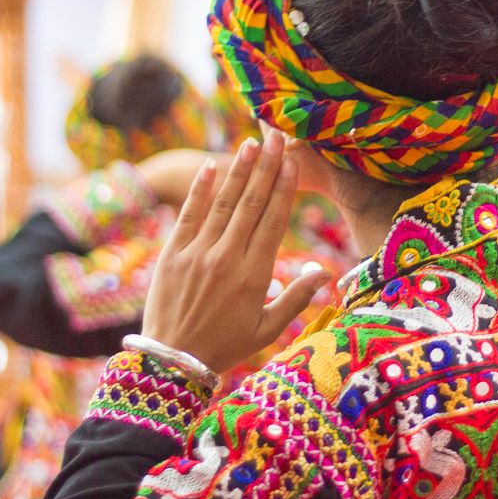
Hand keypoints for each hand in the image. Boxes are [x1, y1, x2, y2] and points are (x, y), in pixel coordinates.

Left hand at [140, 130, 330, 373]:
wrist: (172, 361)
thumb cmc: (225, 347)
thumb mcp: (267, 329)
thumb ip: (296, 298)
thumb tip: (325, 272)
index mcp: (254, 275)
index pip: (273, 221)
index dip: (284, 188)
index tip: (292, 162)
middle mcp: (227, 258)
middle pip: (252, 204)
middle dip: (266, 167)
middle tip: (276, 138)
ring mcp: (198, 254)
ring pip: (223, 203)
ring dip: (239, 171)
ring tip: (251, 143)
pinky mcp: (172, 254)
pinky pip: (189, 215)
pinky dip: (201, 190)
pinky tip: (211, 166)